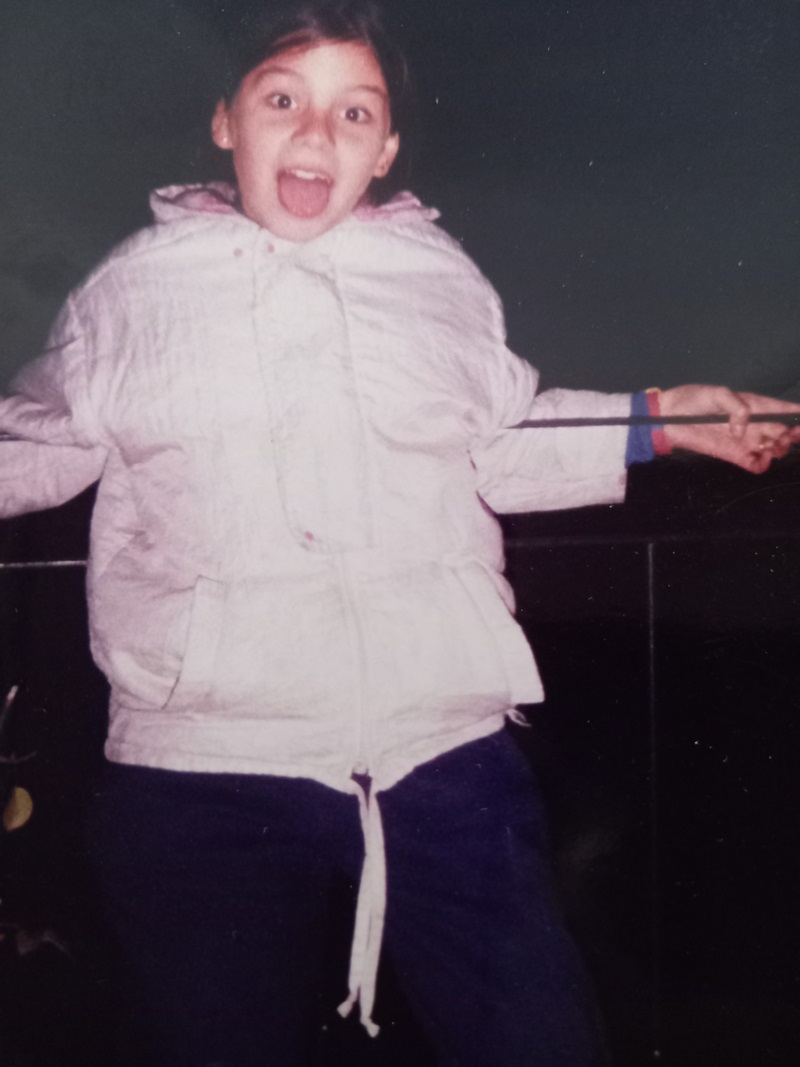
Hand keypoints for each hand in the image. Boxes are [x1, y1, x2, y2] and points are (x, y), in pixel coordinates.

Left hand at [659, 385, 799, 472]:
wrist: (669, 418)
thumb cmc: (692, 400)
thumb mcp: (717, 393)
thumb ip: (736, 407)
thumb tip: (743, 431)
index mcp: (755, 404)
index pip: (784, 409)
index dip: (799, 414)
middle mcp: (755, 424)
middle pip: (785, 431)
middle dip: (794, 434)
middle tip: (787, 435)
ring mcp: (746, 441)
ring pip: (775, 449)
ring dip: (780, 449)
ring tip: (770, 445)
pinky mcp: (735, 456)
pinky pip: (757, 465)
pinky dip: (764, 465)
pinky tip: (760, 458)